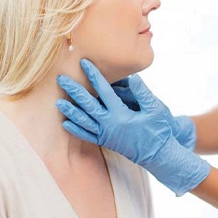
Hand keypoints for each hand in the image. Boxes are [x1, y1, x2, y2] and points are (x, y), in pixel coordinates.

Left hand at [56, 59, 209, 195]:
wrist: (158, 155)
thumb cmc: (158, 130)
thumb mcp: (155, 109)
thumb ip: (143, 93)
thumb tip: (132, 77)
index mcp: (121, 114)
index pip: (103, 90)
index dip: (94, 75)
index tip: (84, 63)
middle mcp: (109, 125)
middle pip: (87, 104)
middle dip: (74, 90)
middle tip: (61, 78)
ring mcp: (106, 135)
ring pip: (83, 121)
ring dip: (70, 110)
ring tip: (58, 101)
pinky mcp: (106, 142)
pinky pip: (86, 136)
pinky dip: (75, 129)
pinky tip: (66, 123)